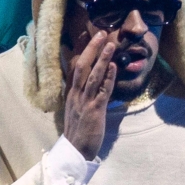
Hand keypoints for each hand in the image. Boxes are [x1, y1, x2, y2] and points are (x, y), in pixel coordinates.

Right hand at [63, 30, 116, 159]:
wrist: (75, 151)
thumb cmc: (79, 132)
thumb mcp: (76, 110)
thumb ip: (82, 96)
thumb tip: (91, 84)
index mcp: (71, 94)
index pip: (75, 67)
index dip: (81, 51)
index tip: (87, 36)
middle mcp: (76, 95)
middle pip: (82, 66)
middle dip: (91, 49)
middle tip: (100, 33)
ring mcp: (84, 102)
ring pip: (92, 75)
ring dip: (101, 59)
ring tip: (109, 44)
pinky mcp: (94, 110)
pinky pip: (102, 91)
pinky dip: (108, 78)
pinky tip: (113, 67)